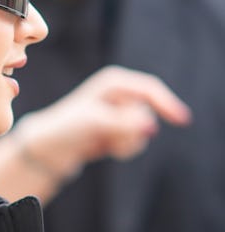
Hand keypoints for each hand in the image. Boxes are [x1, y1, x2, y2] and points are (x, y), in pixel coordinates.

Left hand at [19, 65, 191, 176]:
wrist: (49, 149)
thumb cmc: (67, 128)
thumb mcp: (96, 122)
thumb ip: (123, 123)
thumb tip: (150, 126)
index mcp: (115, 82)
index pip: (150, 90)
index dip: (167, 104)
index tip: (181, 120)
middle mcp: (120, 94)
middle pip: (148, 114)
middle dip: (134, 131)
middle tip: (112, 139)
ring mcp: (121, 113)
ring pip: (144, 131)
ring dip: (129, 142)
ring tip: (107, 144)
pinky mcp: (119, 130)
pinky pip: (136, 141)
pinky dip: (126, 149)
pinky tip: (108, 149)